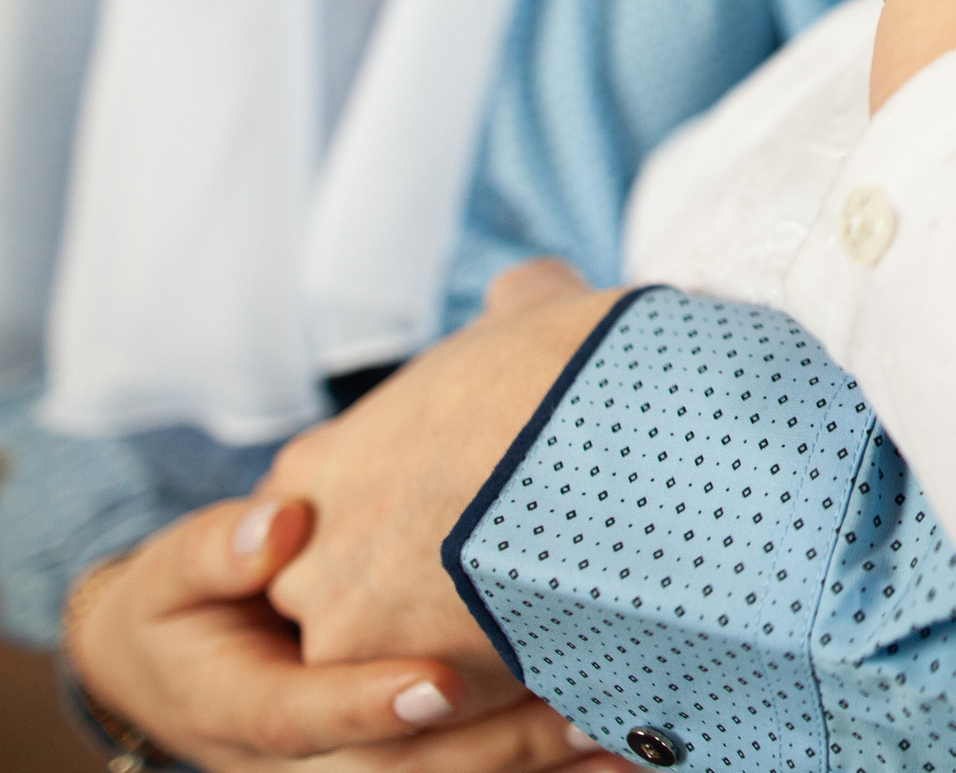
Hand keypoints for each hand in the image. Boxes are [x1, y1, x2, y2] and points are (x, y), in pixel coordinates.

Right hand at [64, 498, 619, 771]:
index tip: (441, 681)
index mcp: (240, 709)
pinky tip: (626, 755)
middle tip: (578, 712)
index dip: (369, 704)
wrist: (181, 672)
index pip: (302, 718)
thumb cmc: (186, 607)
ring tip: (628, 741)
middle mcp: (299, 766)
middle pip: (398, 771)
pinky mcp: (402, 772)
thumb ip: (218, 553)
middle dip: (491, 746)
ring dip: (538, 771)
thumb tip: (277, 529)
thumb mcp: (175, 577)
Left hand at [260, 284, 624, 685]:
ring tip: (534, 631)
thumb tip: (532, 287)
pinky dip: (492, 693)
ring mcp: (346, 619)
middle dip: (408, 596)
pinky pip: (436, 707)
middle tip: (494, 586)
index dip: (394, 516)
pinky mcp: (398, 680)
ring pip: (384, 659)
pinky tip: (556, 665)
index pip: (318, 510)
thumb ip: (515, 304)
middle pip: (338, 592)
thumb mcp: (534, 312)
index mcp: (328, 461)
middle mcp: (315, 545)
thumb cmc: (572, 368)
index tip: (457, 517)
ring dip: (449, 650)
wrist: (602, 431)